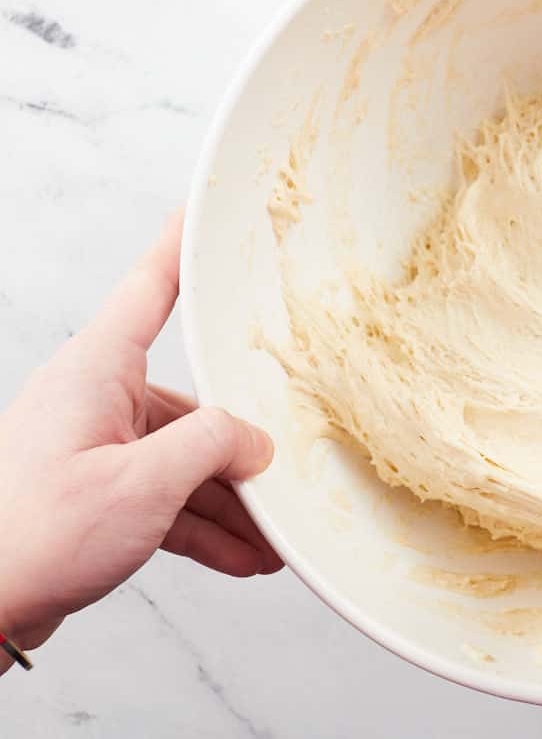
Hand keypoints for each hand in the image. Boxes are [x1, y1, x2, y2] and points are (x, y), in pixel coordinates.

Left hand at [0, 213, 280, 666]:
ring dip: (229, 502)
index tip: (204, 210)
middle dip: (241, 448)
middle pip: (190, 402)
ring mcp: (95, 449)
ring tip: (272, 540)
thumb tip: (254, 440)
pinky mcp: (95, 494)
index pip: (151, 287)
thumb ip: (211, 446)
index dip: (182, 245)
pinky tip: (242, 555)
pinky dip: (203, 526)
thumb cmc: (31, 537)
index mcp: (96, 372)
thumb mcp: (142, 485)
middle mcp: (96, 401)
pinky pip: (165, 498)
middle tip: (287, 471)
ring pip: (183, 459)